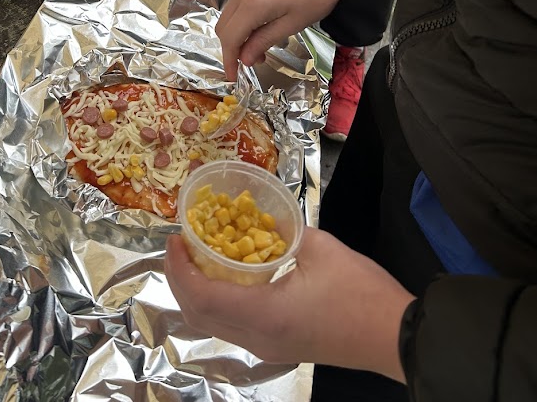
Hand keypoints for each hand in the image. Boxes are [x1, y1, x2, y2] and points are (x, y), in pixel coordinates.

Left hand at [165, 228, 412, 381]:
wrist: (395, 335)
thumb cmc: (360, 292)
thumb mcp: (320, 248)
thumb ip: (285, 233)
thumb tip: (267, 221)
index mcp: (264, 315)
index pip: (202, 296)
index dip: (179, 268)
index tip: (174, 239)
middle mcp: (258, 339)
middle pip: (199, 315)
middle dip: (180, 279)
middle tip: (179, 246)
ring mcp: (268, 348)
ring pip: (213, 324)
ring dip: (197, 291)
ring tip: (197, 256)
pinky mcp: (279, 347)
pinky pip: (233, 326)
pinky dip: (219, 301)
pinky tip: (226, 275)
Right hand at [216, 0, 355, 79]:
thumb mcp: (292, 24)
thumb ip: (263, 41)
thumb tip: (244, 59)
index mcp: (252, 3)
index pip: (230, 38)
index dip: (229, 60)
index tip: (233, 76)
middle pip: (223, 27)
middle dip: (233, 48)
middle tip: (252, 61)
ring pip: (227, 15)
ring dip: (237, 34)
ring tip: (258, 46)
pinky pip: (235, 3)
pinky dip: (241, 19)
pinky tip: (258, 26)